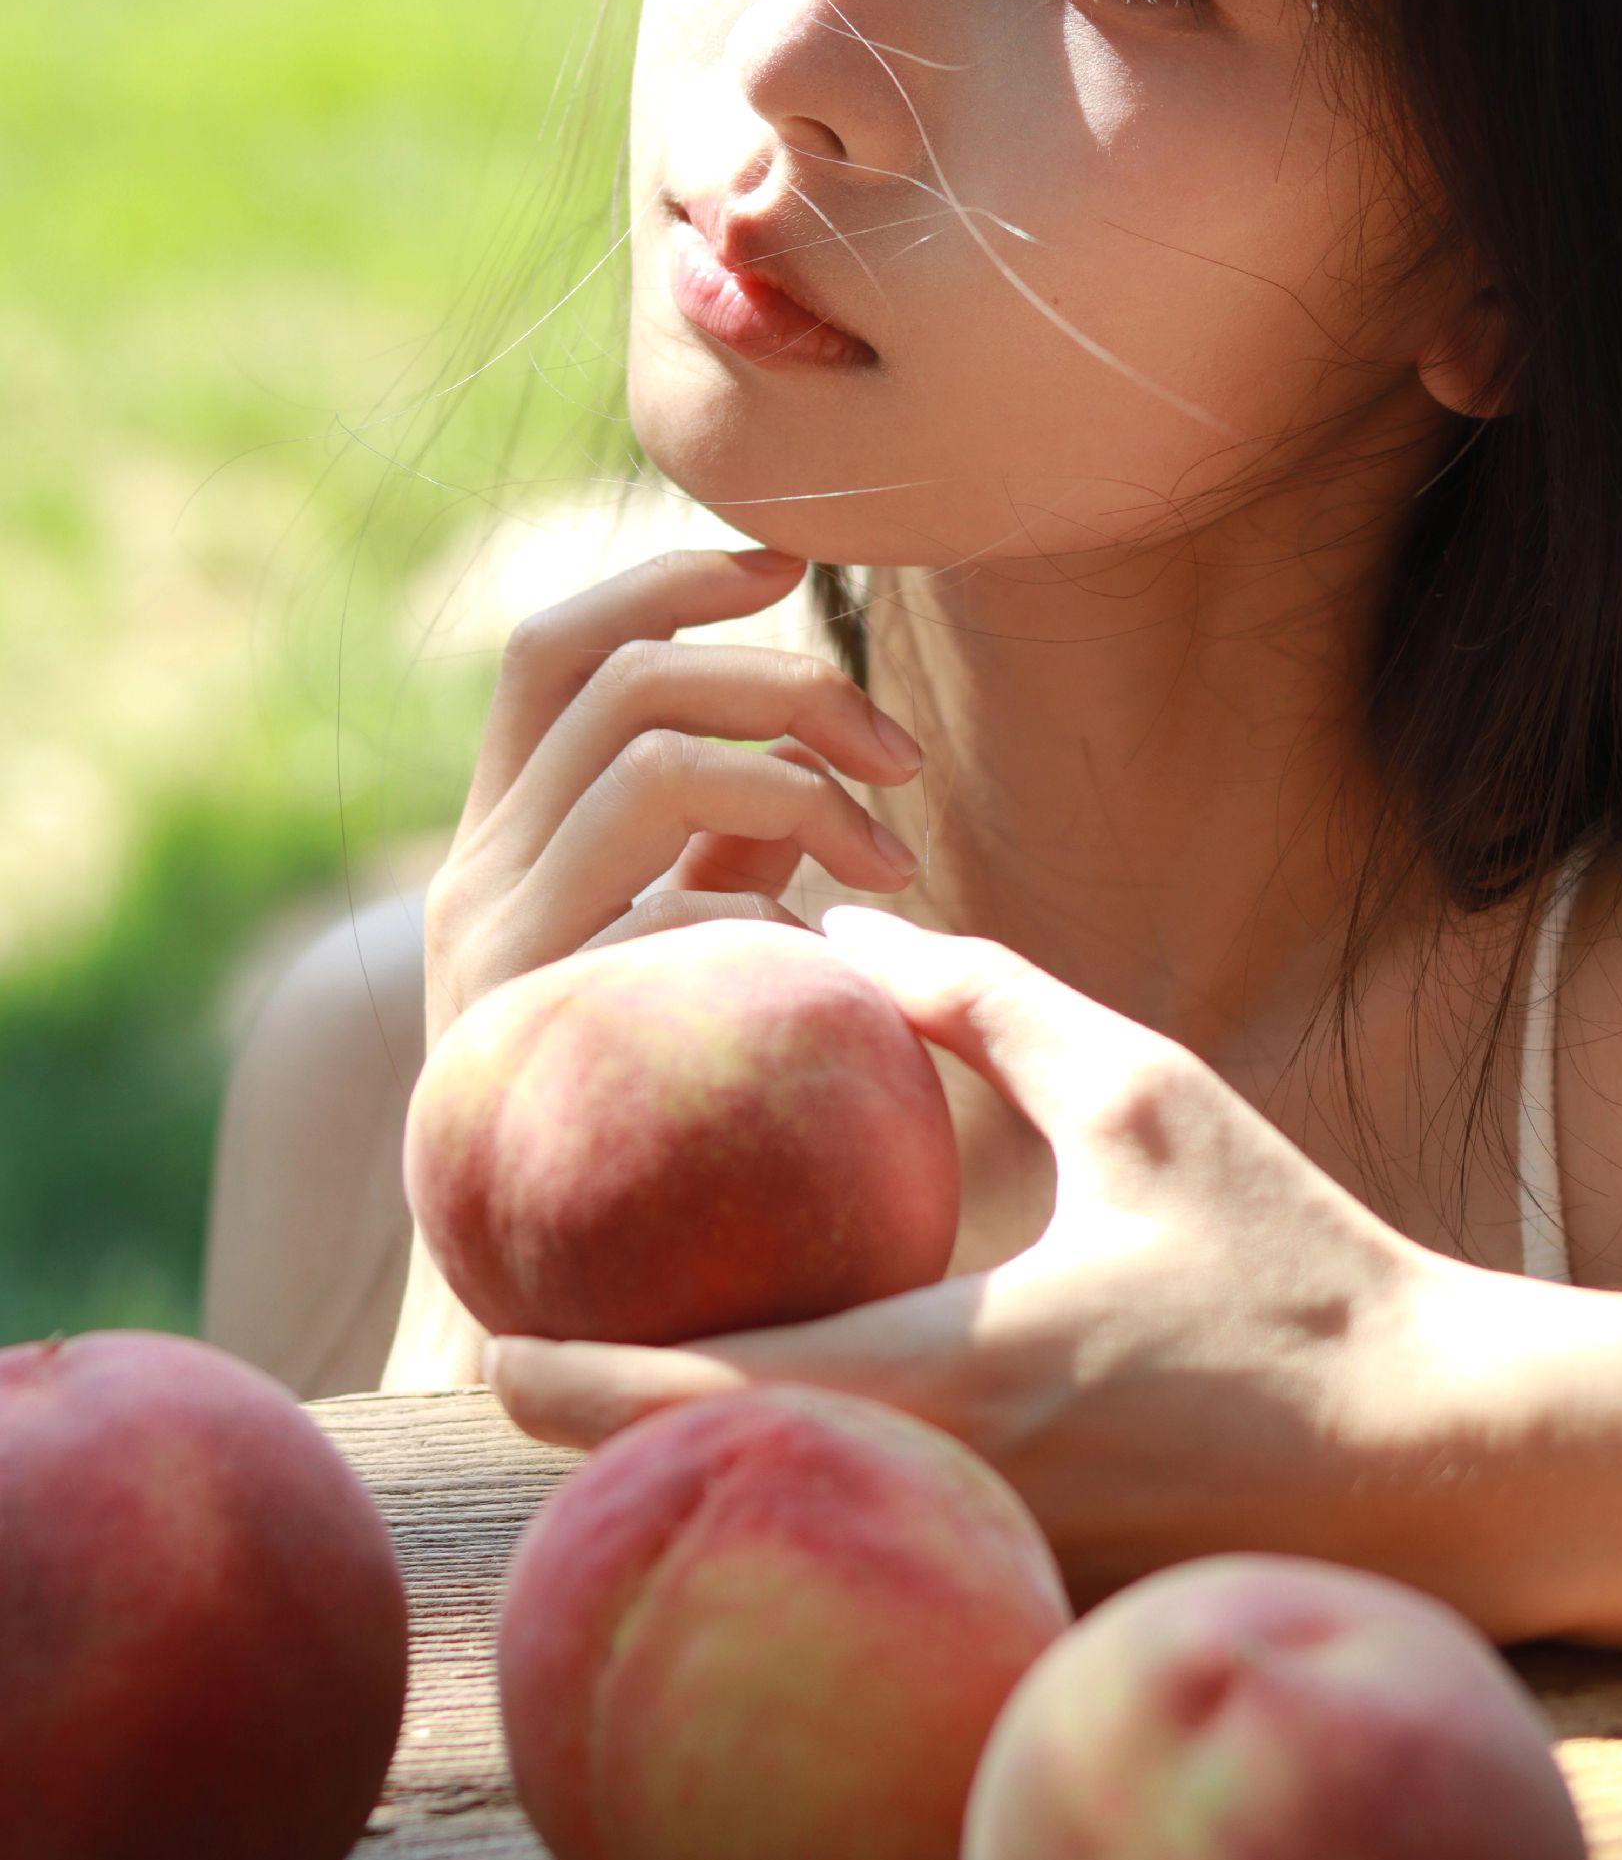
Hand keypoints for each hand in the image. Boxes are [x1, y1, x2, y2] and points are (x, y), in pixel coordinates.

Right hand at [420, 546, 922, 1046]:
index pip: (553, 652)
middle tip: (904, 758)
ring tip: (889, 865)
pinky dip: (776, 925)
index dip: (669, 583)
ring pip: (653, 769)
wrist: (510, 1292)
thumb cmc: (621, 1090)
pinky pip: (678, 918)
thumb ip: (717, 846)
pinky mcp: (537, 1024)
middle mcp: (478, 873)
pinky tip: (820, 980)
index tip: (791, 567)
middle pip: (630, 684)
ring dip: (802, 792)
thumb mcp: (660, 941)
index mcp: (499, 836)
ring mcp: (497, 943)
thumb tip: (810, 753)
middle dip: (791, 688)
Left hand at [486, 909, 1507, 1611]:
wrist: (1451, 1462)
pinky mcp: (1027, 1608)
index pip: (690, 1398)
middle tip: (532, 1357)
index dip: (558, 1378)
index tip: (480, 1340)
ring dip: (701, 1481)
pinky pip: (869, 1565)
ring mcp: (983, 1573)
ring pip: (780, 1540)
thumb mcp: (1147, 1097)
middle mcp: (942, 1494)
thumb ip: (980, 1004)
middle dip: (602, 1442)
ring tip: (638, 1394)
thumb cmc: (1301, 1270)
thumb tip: (841, 927)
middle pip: (697, 1496)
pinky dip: (809, 1510)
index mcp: (950, 1368)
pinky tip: (798, 1450)